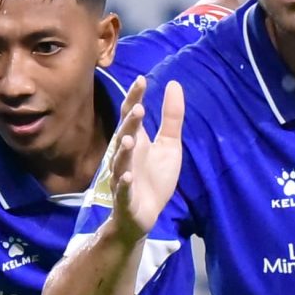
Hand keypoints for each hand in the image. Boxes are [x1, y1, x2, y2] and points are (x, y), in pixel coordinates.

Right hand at [103, 77, 184, 245]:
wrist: (144, 215)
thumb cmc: (155, 177)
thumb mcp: (169, 145)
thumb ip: (171, 117)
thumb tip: (174, 83)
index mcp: (136, 141)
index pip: (131, 115)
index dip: (135, 98)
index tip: (141, 80)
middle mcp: (126, 156)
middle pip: (124, 135)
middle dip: (130, 124)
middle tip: (139, 109)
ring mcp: (123, 177)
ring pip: (120, 162)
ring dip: (123, 152)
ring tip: (128, 140)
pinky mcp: (125, 199)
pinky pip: (123, 190)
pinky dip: (124, 183)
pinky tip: (127, 176)